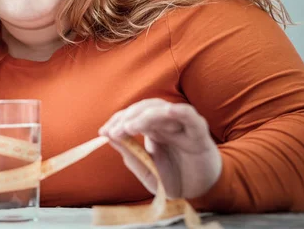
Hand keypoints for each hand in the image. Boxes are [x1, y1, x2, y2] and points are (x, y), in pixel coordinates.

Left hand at [99, 99, 221, 198]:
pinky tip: (166, 112)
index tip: (103, 132)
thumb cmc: (173, 179)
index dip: (117, 121)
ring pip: (162, 109)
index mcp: (153, 130)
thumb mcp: (146, 170)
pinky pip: (190, 116)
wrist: (200, 194)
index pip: (133, 116)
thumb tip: (109, 137)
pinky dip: (179, 111)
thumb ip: (130, 155)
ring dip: (144, 115)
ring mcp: (182, 127)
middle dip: (126, 117)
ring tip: (129, 127)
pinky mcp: (199, 134)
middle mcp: (166, 124)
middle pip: (145, 108)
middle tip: (114, 131)